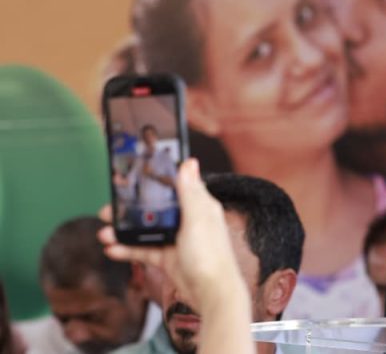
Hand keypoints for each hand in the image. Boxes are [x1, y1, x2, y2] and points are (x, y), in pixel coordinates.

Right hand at [98, 158, 244, 308]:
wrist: (212, 293)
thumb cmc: (210, 254)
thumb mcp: (198, 218)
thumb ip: (190, 191)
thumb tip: (189, 162)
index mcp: (198, 205)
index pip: (174, 187)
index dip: (154, 181)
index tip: (131, 178)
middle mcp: (188, 220)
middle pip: (154, 209)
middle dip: (130, 210)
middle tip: (108, 210)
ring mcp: (177, 240)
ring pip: (146, 231)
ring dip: (124, 232)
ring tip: (103, 233)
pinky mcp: (169, 258)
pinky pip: (144, 251)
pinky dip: (127, 250)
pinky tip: (111, 250)